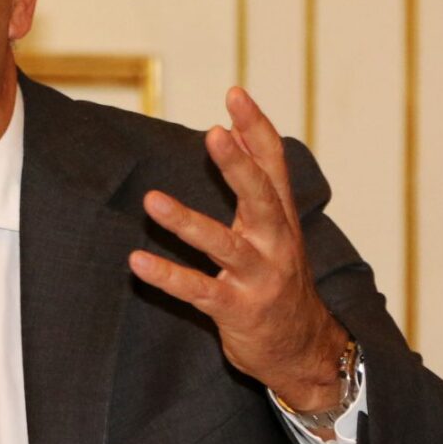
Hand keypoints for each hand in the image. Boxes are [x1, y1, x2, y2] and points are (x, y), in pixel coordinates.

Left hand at [128, 87, 348, 415]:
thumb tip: (233, 129)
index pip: (273, 164)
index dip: (256, 127)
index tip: (234, 93)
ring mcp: (258, 277)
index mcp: (281, 218)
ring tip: (151, 200)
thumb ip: (257, 182)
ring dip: (186, 222)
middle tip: (213, 134)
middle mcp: (275, 243)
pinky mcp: (237, 310)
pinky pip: (198, 291)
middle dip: (237, 165)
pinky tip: (137, 261)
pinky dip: (168, 276)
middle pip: (259, 197)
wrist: (305, 350)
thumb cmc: (280, 279)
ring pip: (223, 245)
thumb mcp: (275, 228)